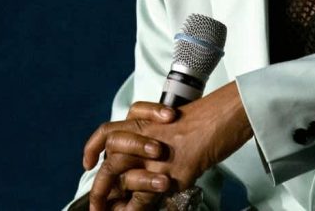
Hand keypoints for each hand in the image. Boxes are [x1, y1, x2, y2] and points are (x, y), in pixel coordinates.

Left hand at [85, 83, 253, 209]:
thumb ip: (159, 136)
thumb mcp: (177, 123)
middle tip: (96, 202)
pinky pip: (145, 195)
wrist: (226, 114)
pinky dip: (136, 208)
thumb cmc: (209, 116)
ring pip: (122, 176)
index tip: (87, 162)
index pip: (107, 133)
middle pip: (110, 159)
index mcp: (144, 122)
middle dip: (99, 184)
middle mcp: (145, 137)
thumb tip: (153, 153)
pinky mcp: (170, 172)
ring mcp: (156, 155)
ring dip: (112, 197)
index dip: (93, 148)